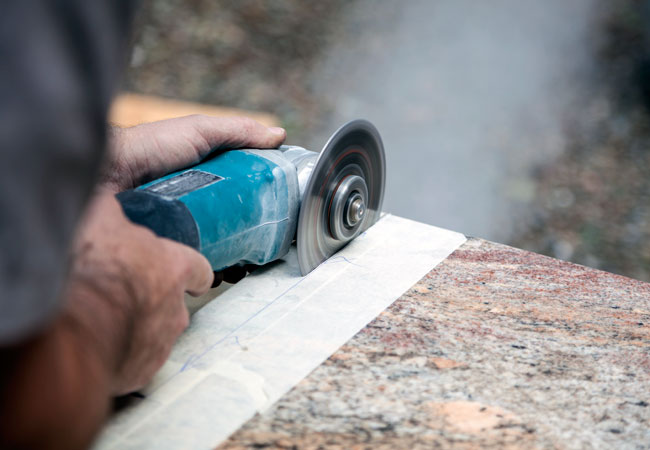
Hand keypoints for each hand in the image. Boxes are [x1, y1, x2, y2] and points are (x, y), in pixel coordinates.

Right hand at [63, 192, 213, 393]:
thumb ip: (113, 206)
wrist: (67, 328)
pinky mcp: (140, 373)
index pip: (199, 269)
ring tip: (102, 319)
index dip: (191, 271)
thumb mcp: (100, 216)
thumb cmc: (88, 268)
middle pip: (174, 305)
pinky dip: (120, 354)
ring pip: (155, 335)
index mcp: (173, 269)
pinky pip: (135, 361)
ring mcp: (160, 344)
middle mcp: (175, 310)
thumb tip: (110, 196)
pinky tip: (95, 343)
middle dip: (152, 299)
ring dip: (135, 327)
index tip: (186, 275)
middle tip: (121, 293)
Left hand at [103, 115, 284, 287]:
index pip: (246, 198)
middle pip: (235, 228)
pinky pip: (194, 264)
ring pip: (218, 250)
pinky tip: (216, 274)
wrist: (106, 174)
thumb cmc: (152, 146)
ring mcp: (184, 228)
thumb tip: (280, 135)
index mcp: (211, 180)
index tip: (277, 224)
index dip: (263, 211)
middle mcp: (200, 205)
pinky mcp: (169, 246)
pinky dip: (207, 272)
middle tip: (258, 254)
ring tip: (240, 268)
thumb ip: (239, 131)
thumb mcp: (201, 131)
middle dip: (250, 244)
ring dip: (233, 262)